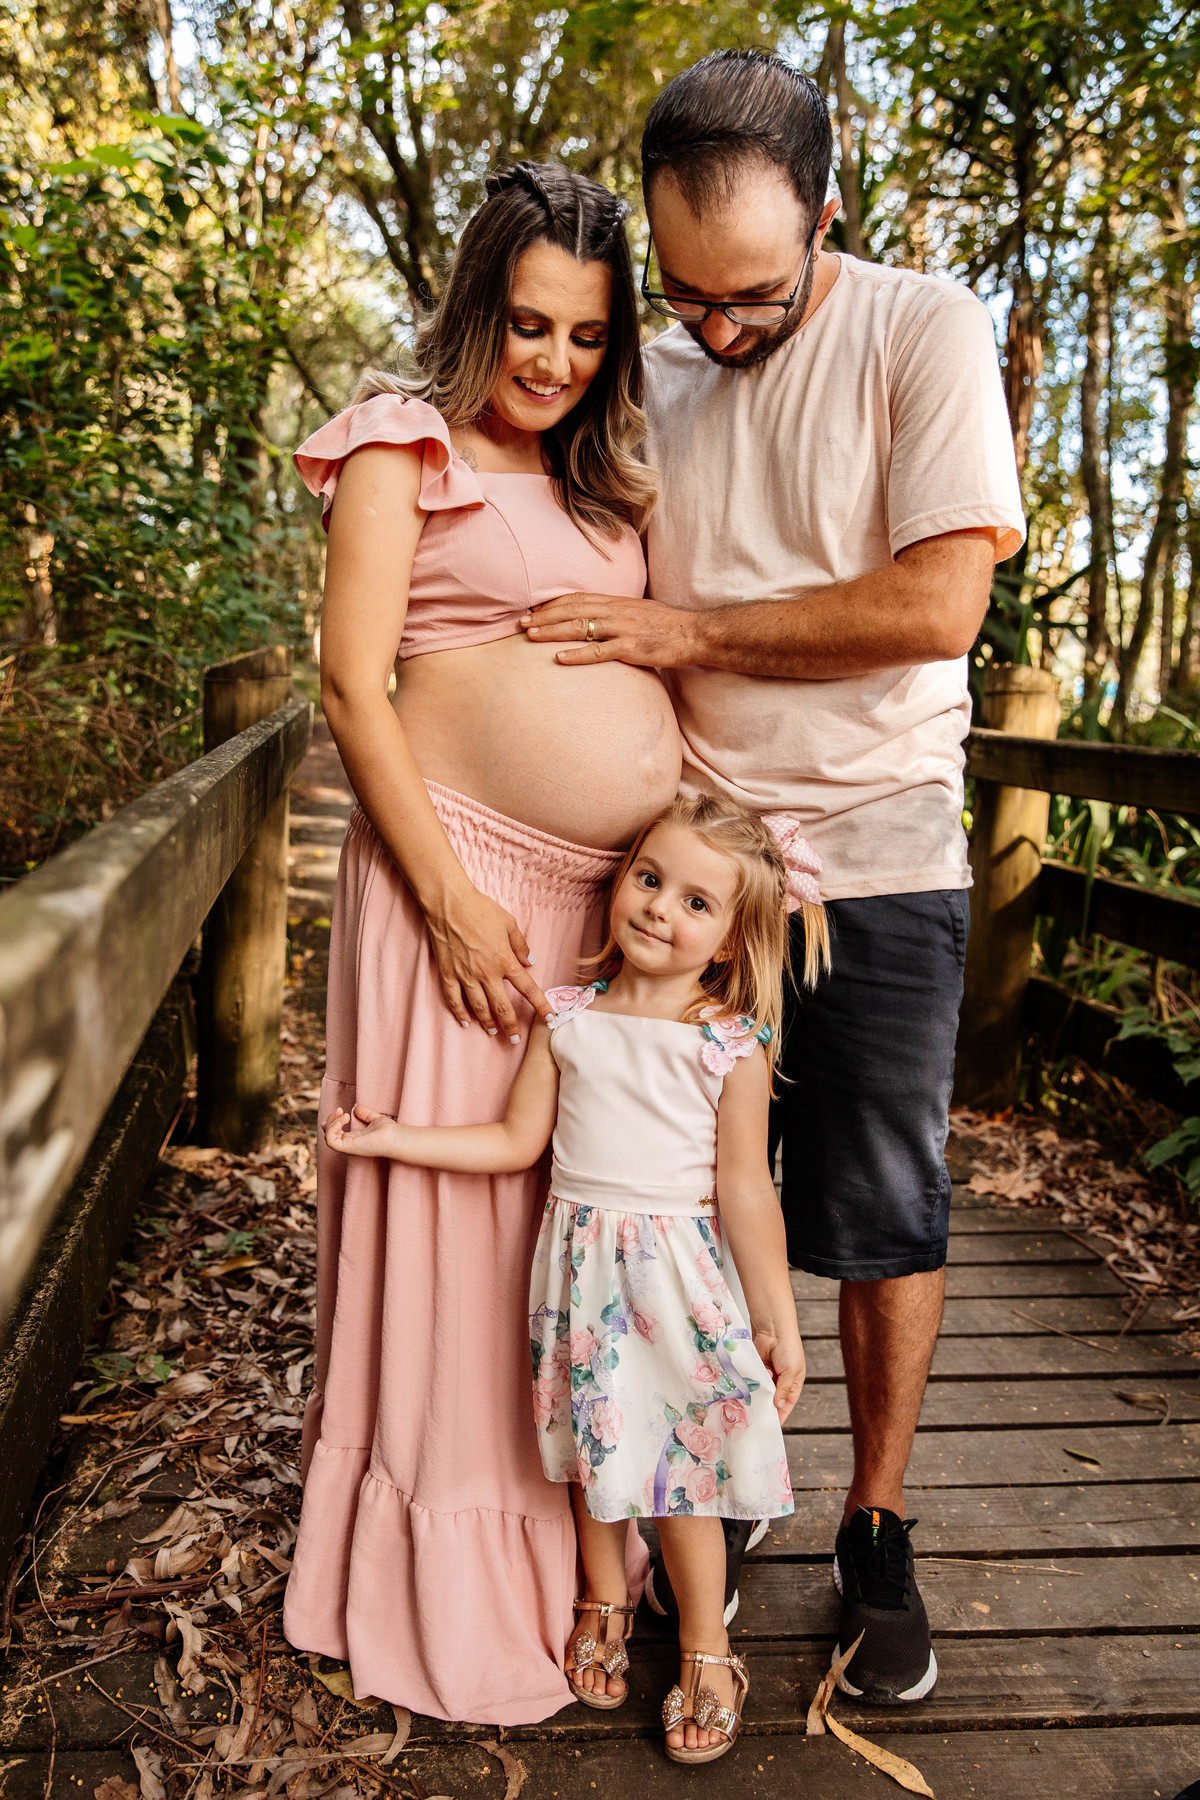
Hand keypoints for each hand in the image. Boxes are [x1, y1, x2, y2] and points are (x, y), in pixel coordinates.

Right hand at [325, 1103, 402, 1156]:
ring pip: (328, 1138)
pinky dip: (331, 1129)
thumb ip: (365, 1114)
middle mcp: (349, 1144)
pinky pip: (331, 1141)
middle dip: (330, 1120)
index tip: (337, 1110)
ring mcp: (348, 1147)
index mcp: (354, 1138)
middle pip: (329, 1135)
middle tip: (340, 1110)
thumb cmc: (389, 1131)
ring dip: (331, 1123)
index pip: (335, 1134)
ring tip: (344, 1115)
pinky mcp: (348, 1148)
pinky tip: (342, 1120)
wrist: (395, 1136)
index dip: (331, 1124)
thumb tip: (355, 1108)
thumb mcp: (375, 1119)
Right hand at [426, 881, 550, 1038]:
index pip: (528, 989)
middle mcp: (487, 973)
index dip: (540, 1006)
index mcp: (505, 961)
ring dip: (487, 1022)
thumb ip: (521, 945)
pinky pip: (454, 999)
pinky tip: (465, 1022)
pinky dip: (460, 1013)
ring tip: (492, 1032)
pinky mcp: (448, 974)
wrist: (449, 904)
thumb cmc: (480, 909)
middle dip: (510, 1026)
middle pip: (502, 1007)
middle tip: (514, 1039)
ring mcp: (466, 976)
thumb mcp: (509, 923)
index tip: (549, 1019)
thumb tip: (530, 961)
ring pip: (479, 1007)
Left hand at [521, 592, 700, 667]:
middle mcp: (615, 611)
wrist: (694, 633)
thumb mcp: (639, 611)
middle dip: (544, 616)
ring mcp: (622, 628)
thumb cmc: (667, 625)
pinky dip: (577, 655)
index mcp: (616, 601)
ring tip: (530, 636)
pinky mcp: (630, 647)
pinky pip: (598, 651)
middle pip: (571, 610)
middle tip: (521, 622)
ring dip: (552, 631)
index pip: (577, 598)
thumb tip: (597, 618)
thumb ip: (617, 613)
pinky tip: (559, 658)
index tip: (532, 609)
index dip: (552, 603)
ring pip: (579, 627)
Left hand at [755, 1323, 805, 1422]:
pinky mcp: (756, 1368)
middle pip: (772, 1399)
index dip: (781, 1414)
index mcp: (793, 1382)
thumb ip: (783, 1389)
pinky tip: (746, 1391)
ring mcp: (768, 1374)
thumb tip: (778, 1406)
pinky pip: (752, 1381)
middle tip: (757, 1419)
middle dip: (766, 1406)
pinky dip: (750, 1385)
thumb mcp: (791, 1371)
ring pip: (761, 1391)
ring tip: (750, 1405)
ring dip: (757, 1395)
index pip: (787, 1403)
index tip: (773, 1425)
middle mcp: (780, 1380)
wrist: (773, 1328)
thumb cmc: (788, 1348)